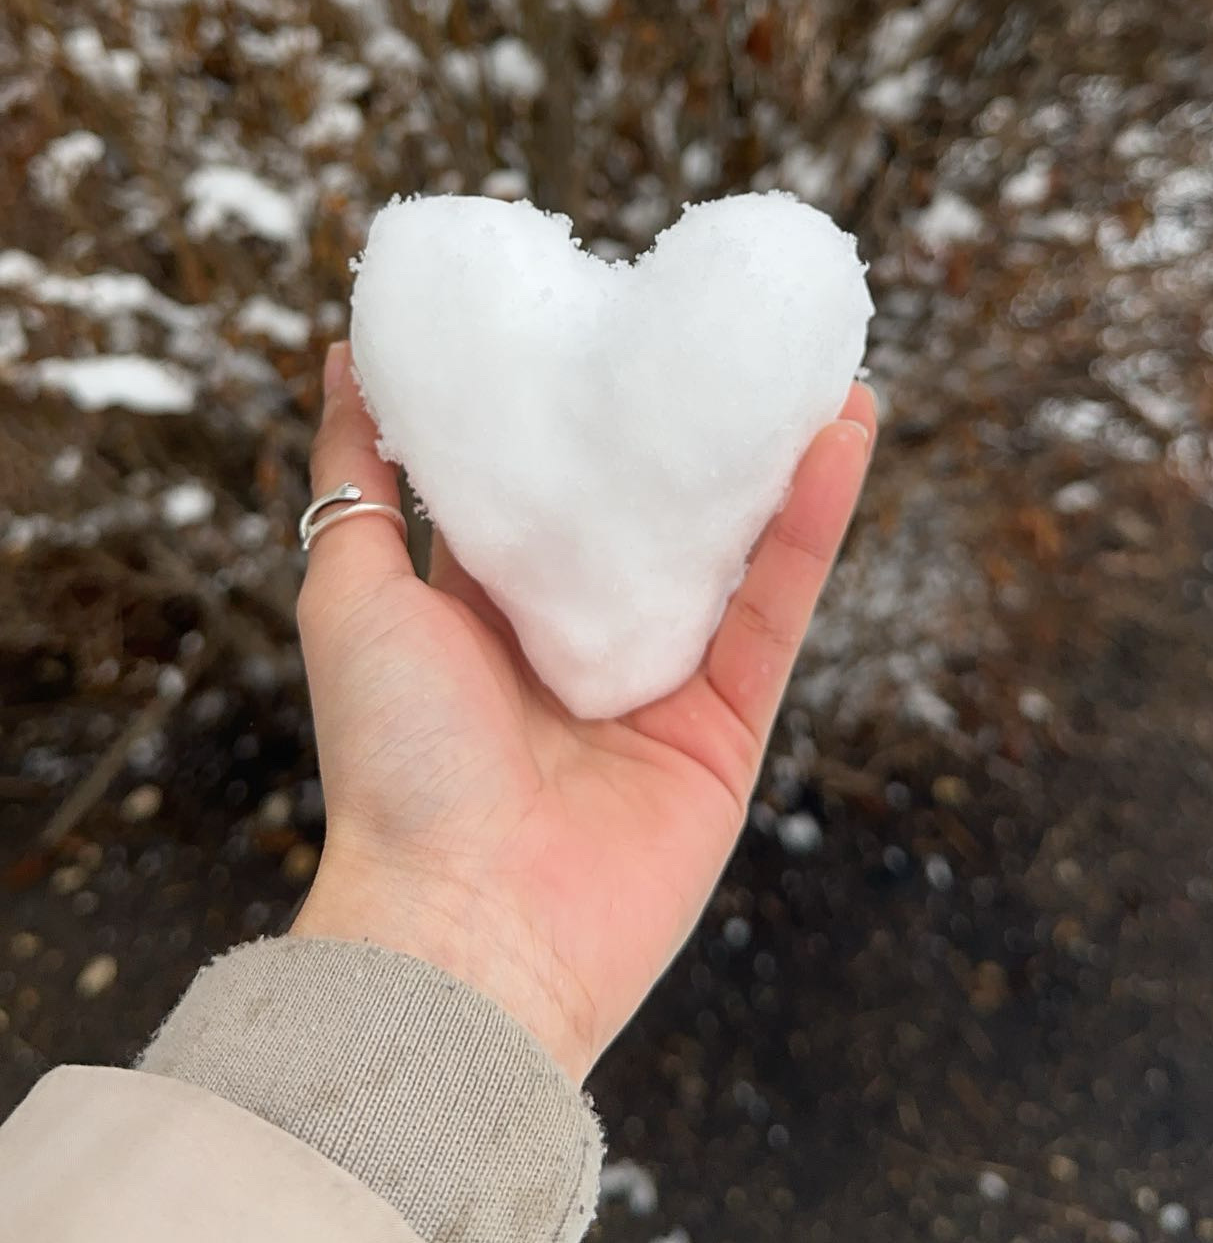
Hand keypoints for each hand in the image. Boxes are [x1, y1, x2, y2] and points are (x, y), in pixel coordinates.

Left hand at [293, 342, 875, 1081]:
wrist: (463, 931)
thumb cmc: (391, 761)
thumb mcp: (350, 591)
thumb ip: (358, 477)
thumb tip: (341, 357)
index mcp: (485, 614)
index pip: (541, 488)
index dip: (571, 406)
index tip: (600, 312)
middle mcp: (579, 643)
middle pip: (650, 513)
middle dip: (687, 424)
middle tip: (723, 325)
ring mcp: (661, 684)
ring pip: (733, 548)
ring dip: (776, 455)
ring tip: (814, 359)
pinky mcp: (729, 726)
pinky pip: (779, 606)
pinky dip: (813, 521)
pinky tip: (842, 432)